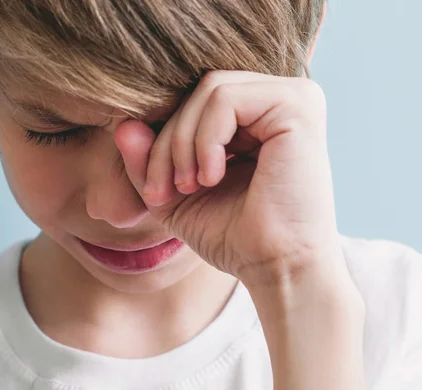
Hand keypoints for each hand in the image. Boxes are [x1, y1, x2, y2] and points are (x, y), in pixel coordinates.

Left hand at [115, 70, 344, 285]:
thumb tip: (122, 124)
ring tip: (191, 186)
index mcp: (264, 117)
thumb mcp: (178, 193)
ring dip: (183, 142)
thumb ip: (150, 159)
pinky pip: (225, 99)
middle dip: (169, 142)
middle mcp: (283, 100)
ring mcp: (297, 97)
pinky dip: (205, 139)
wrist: (278, 268)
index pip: (200, 100)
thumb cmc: (238, 236)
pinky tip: (212, 177)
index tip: (157, 190)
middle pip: (202, 91)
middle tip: (165, 191)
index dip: (167, 138)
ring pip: (210, 90)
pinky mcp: (298, 106)